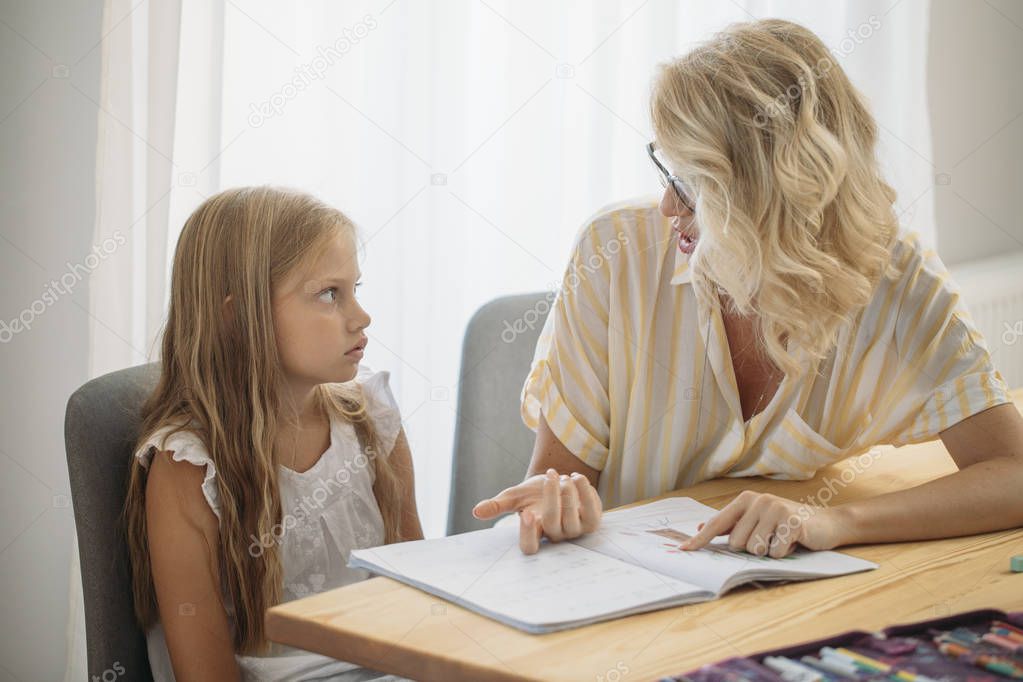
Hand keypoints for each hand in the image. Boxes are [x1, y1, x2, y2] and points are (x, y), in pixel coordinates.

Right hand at [472, 468, 601, 553]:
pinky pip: (593, 510)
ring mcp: (575, 529)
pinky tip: (577, 477)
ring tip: (564, 476)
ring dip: (569, 493)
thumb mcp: (515, 497)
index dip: (528, 535)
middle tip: (551, 475)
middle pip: (552, 524)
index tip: (526, 513)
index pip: (529, 547)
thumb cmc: (534, 494)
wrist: (559, 484)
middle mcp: (555, 535)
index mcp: (535, 532)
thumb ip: (497, 505)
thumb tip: (476, 511)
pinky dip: (585, 491)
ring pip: (573, 518)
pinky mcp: (592, 520)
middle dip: (552, 497)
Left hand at [680, 491, 849, 557]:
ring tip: (780, 540)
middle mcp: (758, 501)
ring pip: (754, 550)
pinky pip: (775, 553)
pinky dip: (784, 553)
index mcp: (745, 500)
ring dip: (768, 551)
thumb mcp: (756, 521)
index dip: (700, 539)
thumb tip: (699, 528)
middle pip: (737, 543)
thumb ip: (730, 524)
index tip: (683, 550)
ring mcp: (775, 510)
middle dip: (752, 548)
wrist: (826, 523)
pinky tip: (793, 542)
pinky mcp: (792, 523)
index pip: (717, 523)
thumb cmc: (786, 524)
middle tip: (770, 538)